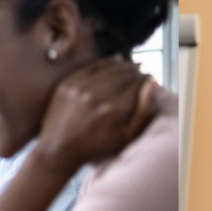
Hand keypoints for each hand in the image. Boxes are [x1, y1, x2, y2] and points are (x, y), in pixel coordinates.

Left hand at [34, 57, 157, 174]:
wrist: (59, 149)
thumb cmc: (97, 145)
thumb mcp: (127, 136)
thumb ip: (144, 111)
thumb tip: (152, 82)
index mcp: (115, 111)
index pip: (137, 84)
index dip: (146, 80)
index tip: (148, 80)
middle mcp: (97, 97)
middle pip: (125, 73)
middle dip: (136, 71)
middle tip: (140, 73)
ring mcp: (80, 88)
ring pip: (110, 67)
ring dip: (124, 65)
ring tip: (130, 68)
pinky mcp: (68, 83)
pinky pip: (93, 66)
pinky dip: (106, 63)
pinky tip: (116, 62)